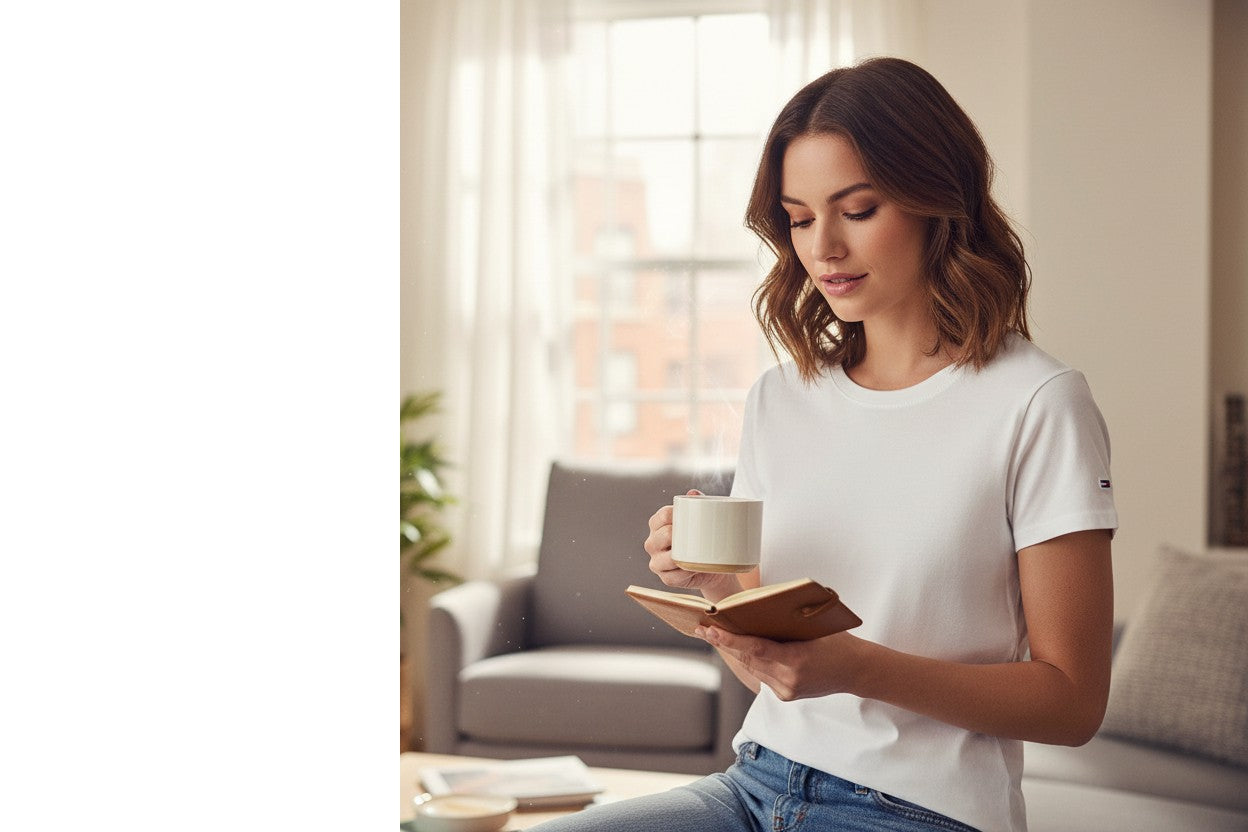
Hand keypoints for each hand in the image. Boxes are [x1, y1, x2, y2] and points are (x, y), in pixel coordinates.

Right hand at [643, 489, 740, 596]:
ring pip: (665, 558)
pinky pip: (672, 576)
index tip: (692, 516)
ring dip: (680, 556)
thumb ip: (698, 503)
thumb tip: (693, 493)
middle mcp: (652, 543)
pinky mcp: (665, 578)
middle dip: (679, 535)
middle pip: (664, 534)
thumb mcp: (701, 521)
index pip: (662, 516)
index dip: (675, 514)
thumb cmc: (703, 539)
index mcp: (657, 525)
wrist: (713, 566)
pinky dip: (683, 573)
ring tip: (694, 553)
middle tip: (697, 535)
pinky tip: (691, 568)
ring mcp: (657, 562)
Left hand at [694, 626, 869, 700]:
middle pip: (748, 658)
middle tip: (702, 627)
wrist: (856, 670)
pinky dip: (751, 660)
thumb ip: (785, 624)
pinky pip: (762, 675)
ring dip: (734, 651)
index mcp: (796, 660)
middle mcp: (788, 679)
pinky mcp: (785, 696)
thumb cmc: (837, 641)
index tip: (710, 630)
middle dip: (724, 643)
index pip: (755, 649)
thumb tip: (755, 610)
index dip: (730, 640)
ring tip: (713, 634)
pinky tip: (738, 648)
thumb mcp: (813, 627)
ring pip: (752, 667)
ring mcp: (786, 690)